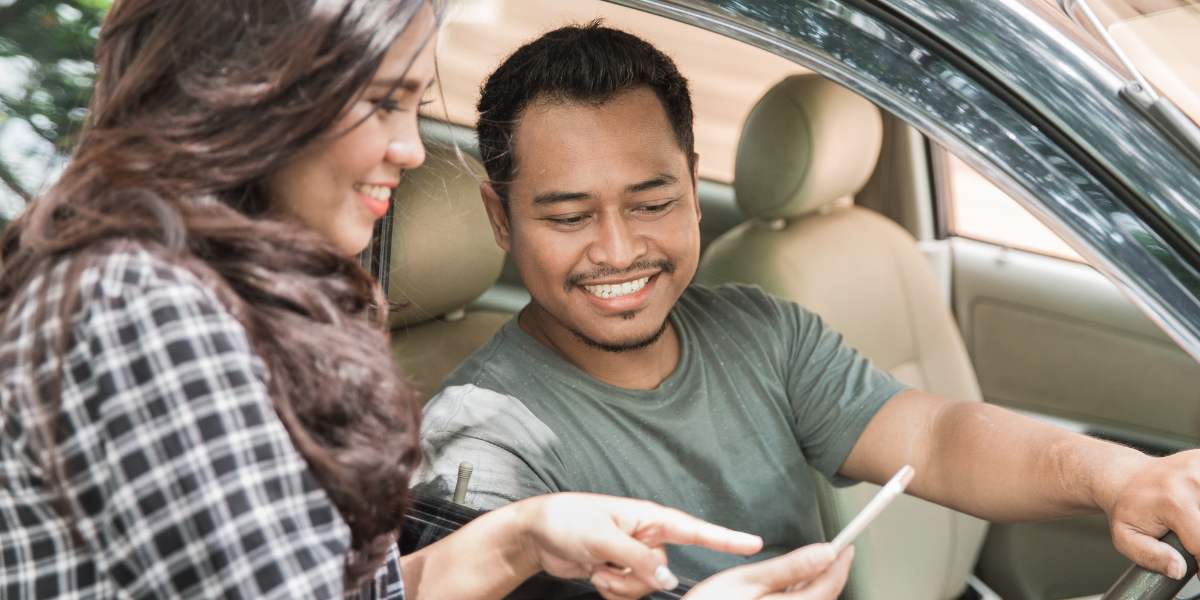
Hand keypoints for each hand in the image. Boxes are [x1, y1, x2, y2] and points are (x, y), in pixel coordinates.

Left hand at [512, 493, 763, 599]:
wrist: (537, 533)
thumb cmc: (568, 521)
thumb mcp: (603, 539)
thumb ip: (639, 561)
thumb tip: (669, 581)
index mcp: (648, 518)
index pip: (694, 529)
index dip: (725, 538)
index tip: (754, 543)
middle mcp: (646, 537)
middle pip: (664, 571)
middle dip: (635, 577)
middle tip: (606, 565)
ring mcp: (632, 555)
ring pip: (646, 586)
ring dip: (619, 585)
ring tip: (597, 568)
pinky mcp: (619, 571)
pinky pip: (629, 593)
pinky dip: (611, 590)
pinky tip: (594, 574)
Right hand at [683, 543, 853, 598]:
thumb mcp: (747, 579)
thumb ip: (789, 567)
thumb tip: (824, 553)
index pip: (829, 586)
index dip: (841, 563)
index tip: (846, 546)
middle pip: (823, 598)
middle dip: (828, 575)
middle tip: (828, 552)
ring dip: (812, 587)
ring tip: (803, 569)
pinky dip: (797, 596)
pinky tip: (785, 588)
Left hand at [1103, 449, 1199, 578]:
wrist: (1126, 477)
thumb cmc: (1128, 508)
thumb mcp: (1126, 538)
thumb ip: (1150, 556)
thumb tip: (1178, 569)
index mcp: (1173, 502)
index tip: (1198, 570)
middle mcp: (1192, 481)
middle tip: (1189, 541)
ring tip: (1191, 523)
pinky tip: (1195, 510)